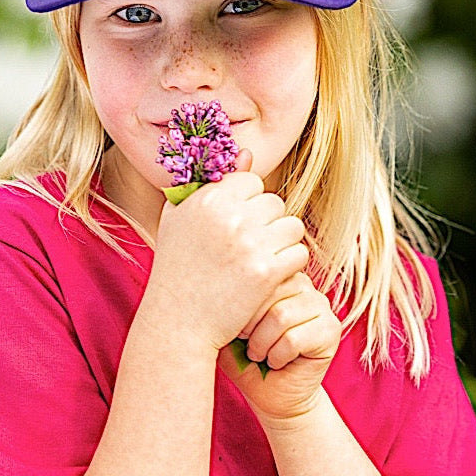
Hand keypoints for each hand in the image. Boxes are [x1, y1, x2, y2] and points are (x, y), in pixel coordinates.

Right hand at [143, 150, 309, 353]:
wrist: (178, 322)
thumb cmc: (176, 268)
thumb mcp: (180, 218)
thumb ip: (210, 183)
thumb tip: (247, 153)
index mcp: (208, 198)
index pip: (252, 180)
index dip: (248, 202)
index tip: (237, 224)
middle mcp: (229, 216)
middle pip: (275, 202)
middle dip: (268, 223)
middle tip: (250, 246)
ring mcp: (249, 243)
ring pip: (292, 225)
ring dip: (283, 242)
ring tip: (263, 259)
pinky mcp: (266, 271)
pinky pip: (298, 253)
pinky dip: (289, 265)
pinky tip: (270, 276)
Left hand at [219, 272, 341, 423]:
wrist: (272, 396)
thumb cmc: (245, 358)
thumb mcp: (227, 327)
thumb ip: (225, 302)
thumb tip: (212, 281)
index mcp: (278, 274)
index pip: (256, 273)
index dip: (241, 304)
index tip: (235, 327)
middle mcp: (303, 283)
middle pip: (269, 291)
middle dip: (250, 325)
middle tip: (246, 343)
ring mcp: (321, 304)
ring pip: (281, 316)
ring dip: (262, 344)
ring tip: (259, 354)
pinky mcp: (331, 330)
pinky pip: (294, 338)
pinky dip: (277, 356)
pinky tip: (276, 362)